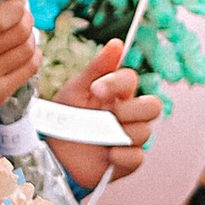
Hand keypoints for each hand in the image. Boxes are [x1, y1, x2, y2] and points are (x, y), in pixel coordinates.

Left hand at [47, 49, 164, 185]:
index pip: (132, 80)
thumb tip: (117, 43)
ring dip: (119, 134)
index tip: (95, 89)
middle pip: (153, 106)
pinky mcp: (126, 162)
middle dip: (130, 110)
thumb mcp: (76, 90)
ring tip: (97, 137)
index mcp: (116, 94)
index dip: (118, 83)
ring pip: (144, 132)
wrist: (50, 153)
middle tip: (107, 116)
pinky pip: (137, 157)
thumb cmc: (63, 118)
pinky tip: (105, 154)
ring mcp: (128, 138)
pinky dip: (121, 156)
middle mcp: (127, 114)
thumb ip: (98, 68)